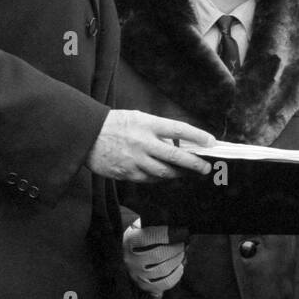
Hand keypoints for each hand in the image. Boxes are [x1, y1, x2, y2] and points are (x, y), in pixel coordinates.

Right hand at [88, 110, 213, 181]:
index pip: (179, 130)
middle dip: (195, 164)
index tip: (211, 142)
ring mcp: (136, 160)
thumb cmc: (115, 124)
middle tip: (206, 168)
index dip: (197, 136)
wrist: (86, 135)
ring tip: (187, 172)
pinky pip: (150, 179)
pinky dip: (160, 178)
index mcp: (148, 124)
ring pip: (165, 173)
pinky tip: (164, 174)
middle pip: (176, 157)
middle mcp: (144, 143)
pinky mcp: (127, 173)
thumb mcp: (138, 118)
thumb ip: (157, 131)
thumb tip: (177, 145)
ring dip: (179, 174)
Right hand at [123, 219, 187, 294]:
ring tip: (183, 253)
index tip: (183, 231)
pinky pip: (165, 283)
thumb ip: (160, 225)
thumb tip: (182, 231)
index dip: (170, 235)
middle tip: (184, 243)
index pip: (150, 238)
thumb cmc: (142, 234)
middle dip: (176, 249)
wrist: (128, 250)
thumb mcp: (145, 225)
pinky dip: (176, 275)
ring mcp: (137, 275)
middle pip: (158, 255)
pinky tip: (180, 266)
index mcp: (130, 241)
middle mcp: (130, 260)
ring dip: (178, 261)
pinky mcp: (144, 285)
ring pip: (163, 271)